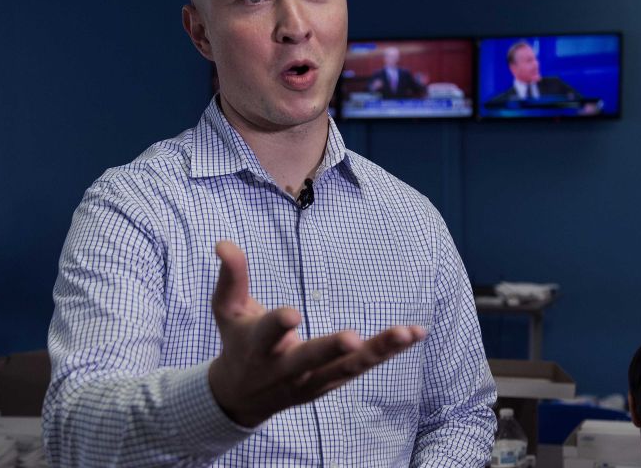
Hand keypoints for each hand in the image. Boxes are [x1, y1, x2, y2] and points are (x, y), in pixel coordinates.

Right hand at [207, 241, 425, 426]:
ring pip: (347, 368)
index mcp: (259, 346)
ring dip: (379, 352)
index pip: (268, 333)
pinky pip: (363, 368)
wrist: (241, 396)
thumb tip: (223, 242)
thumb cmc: (237, 341)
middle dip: (332, 349)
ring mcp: (312, 380)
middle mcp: (286, 367)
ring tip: (407, 332)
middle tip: (354, 339)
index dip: (279, 324)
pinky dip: (389, 352)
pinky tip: (416, 334)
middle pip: (312, 358)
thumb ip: (231, 276)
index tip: (291, 315)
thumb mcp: (227, 310)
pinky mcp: (331, 383)